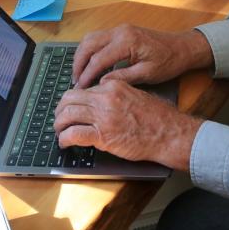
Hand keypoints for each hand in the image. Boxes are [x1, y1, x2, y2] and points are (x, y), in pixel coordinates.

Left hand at [54, 80, 201, 169]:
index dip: (73, 101)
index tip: (71, 108)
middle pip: (69, 99)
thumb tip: (101, 102)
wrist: (170, 134)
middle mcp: (105, 98)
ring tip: (59, 132)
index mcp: (113, 86)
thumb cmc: (159, 118)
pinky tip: (64, 143)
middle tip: (59, 119)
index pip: (83, 90)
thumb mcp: (137, 95)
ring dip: (58, 125)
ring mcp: (103, 117)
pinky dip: (64, 139)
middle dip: (60, 110)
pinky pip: (73, 134)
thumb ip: (118, 95)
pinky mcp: (103, 136)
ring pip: (67, 115)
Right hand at [72, 24, 213, 87]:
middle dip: (78, 63)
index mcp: (127, 41)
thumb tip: (101, 83)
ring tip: (79, 74)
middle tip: (75, 82)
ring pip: (91, 39)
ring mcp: (120, 29)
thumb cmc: (169, 61)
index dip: (87, 75)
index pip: (98, 59)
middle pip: (88, 44)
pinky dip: (90, 51)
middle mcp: (121, 31)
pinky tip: (90, 65)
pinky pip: (98, 38)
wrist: (183, 47)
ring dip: (82, 56)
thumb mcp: (148, 74)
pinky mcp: (122, 31)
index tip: (80, 88)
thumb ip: (123, 77)